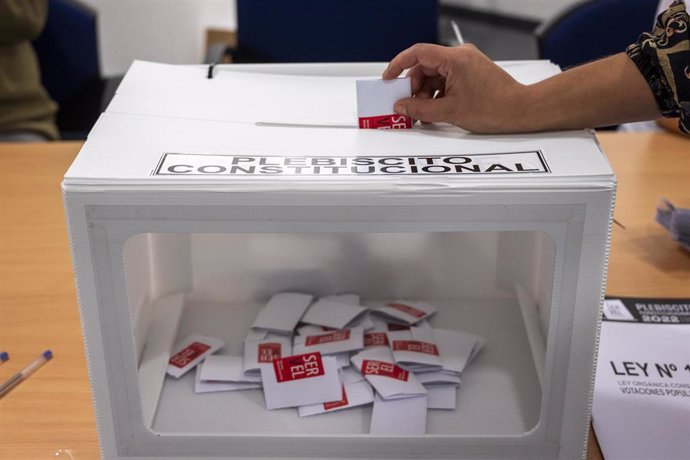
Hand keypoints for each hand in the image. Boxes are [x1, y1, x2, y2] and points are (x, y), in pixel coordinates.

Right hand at [382, 43, 528, 132]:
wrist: (521, 110)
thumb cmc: (494, 108)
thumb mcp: (449, 111)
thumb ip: (420, 108)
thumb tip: (402, 105)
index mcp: (454, 59)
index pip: (418, 53)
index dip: (398, 65)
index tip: (388, 79)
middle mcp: (460, 56)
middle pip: (425, 67)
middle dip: (413, 87)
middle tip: (407, 106)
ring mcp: (466, 64)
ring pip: (434, 75)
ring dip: (425, 94)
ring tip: (423, 114)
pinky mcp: (470, 73)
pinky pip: (446, 80)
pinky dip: (437, 94)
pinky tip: (435, 111)